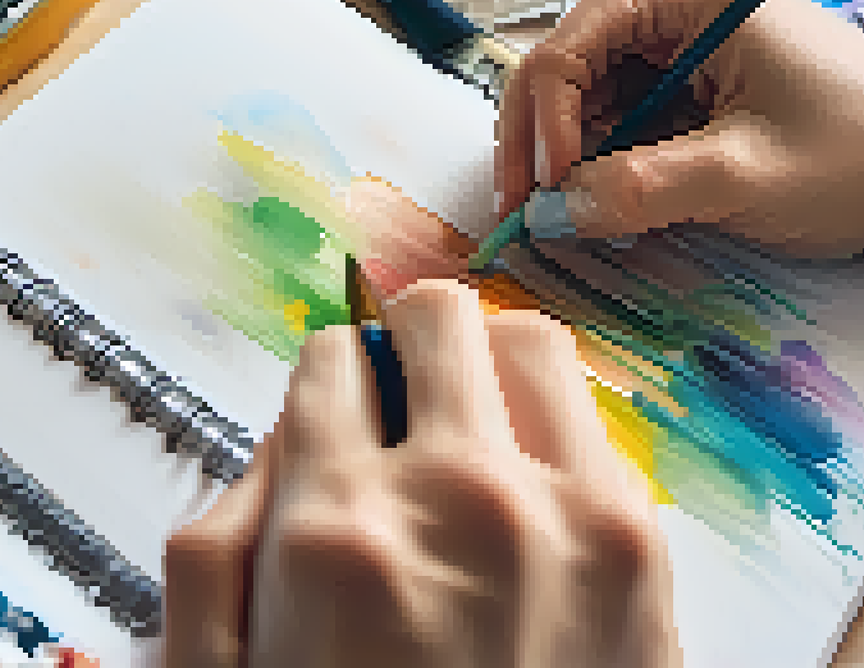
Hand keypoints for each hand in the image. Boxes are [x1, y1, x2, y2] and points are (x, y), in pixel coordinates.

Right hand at [165, 280, 680, 667]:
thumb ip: (222, 534)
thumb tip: (288, 427)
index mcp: (340, 528)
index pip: (331, 358)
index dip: (329, 386)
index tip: (342, 416)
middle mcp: (461, 498)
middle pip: (440, 314)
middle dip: (409, 339)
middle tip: (408, 388)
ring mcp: (568, 516)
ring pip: (534, 344)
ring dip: (493, 369)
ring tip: (477, 426)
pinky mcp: (641, 548)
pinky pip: (598, 429)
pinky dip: (556, 440)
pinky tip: (532, 498)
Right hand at [496, 0, 863, 256]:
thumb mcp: (742, 178)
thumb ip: (637, 191)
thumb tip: (549, 212)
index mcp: (699, 1)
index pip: (577, 37)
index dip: (542, 114)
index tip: (543, 189)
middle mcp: (690, 13)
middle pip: (577, 59)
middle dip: (542, 134)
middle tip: (524, 209)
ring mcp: (700, 53)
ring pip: (599, 93)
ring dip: (571, 154)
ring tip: (563, 216)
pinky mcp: (711, 93)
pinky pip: (636, 119)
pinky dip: (611, 162)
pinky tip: (606, 206)